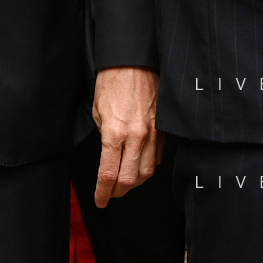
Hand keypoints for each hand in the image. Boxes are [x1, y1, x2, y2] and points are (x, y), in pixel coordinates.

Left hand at [92, 66, 160, 208]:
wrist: (134, 62)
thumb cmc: (113, 82)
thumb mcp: (98, 112)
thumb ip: (105, 138)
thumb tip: (110, 155)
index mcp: (115, 133)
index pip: (109, 174)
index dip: (103, 192)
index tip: (100, 200)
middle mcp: (137, 135)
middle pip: (130, 179)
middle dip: (119, 191)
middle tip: (111, 194)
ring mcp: (154, 131)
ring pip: (148, 170)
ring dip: (135, 182)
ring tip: (126, 183)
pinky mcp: (164, 126)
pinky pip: (159, 154)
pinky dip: (149, 165)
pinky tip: (141, 165)